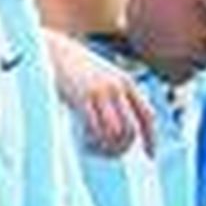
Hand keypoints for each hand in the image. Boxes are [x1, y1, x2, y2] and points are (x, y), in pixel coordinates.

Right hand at [46, 30, 154, 156]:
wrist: (53, 50)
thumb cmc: (76, 67)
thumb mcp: (104, 76)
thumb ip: (117, 95)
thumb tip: (123, 127)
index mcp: (126, 82)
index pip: (147, 115)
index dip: (151, 138)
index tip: (150, 156)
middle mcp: (117, 86)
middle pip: (132, 129)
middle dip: (123, 147)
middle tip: (109, 153)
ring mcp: (100, 91)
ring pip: (116, 133)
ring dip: (107, 148)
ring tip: (95, 149)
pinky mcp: (82, 97)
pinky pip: (95, 129)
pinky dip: (92, 142)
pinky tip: (84, 142)